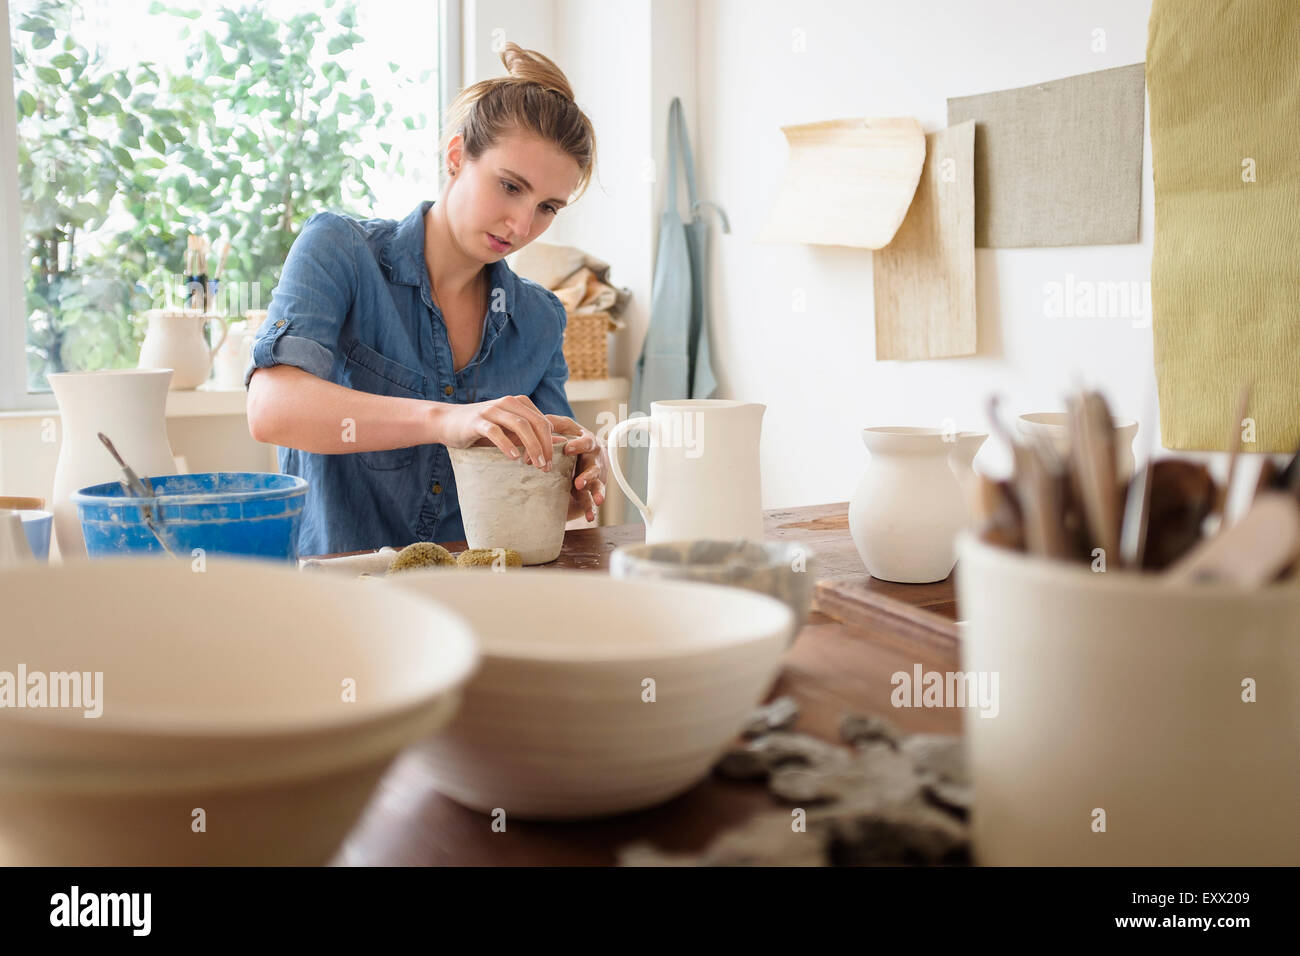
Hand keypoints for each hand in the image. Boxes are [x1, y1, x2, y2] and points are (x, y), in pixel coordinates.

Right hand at [436, 394, 553, 470]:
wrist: (447, 421)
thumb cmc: (481, 428)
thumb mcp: (508, 430)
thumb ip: (529, 435)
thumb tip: (560, 443)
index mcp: (518, 403)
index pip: (543, 421)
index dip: (549, 443)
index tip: (548, 463)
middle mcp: (507, 403)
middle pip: (535, 423)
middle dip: (544, 446)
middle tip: (546, 467)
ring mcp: (492, 410)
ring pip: (520, 425)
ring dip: (531, 446)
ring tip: (535, 464)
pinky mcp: (477, 421)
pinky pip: (496, 431)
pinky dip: (507, 445)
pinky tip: (513, 458)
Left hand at [546, 414, 606, 522]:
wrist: (583, 452)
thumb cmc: (570, 437)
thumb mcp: (562, 426)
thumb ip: (551, 423)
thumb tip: (534, 423)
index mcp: (587, 441)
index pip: (585, 442)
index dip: (578, 445)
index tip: (568, 449)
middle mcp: (594, 459)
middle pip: (594, 467)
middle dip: (588, 475)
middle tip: (578, 482)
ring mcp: (594, 476)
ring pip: (597, 484)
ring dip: (595, 492)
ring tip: (597, 500)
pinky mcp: (589, 490)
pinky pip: (591, 500)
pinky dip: (591, 508)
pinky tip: (590, 516)